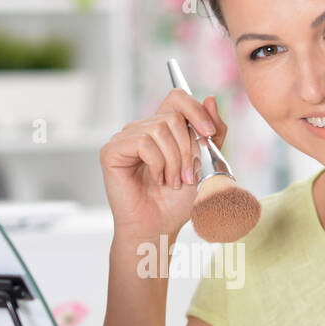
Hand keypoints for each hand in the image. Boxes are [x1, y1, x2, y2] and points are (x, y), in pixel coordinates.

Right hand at [99, 88, 227, 241]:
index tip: (209, 133)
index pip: (177, 97)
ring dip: (173, 160)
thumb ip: (213, 132)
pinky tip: (156, 180)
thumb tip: (211, 100)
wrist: (159, 228)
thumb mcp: (206, 163)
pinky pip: (142, 142)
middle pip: (173, 116)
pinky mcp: (112, 151)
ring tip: (173, 181)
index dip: (195, 109)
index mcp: (163, 128)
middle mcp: (143, 129)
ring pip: (159, 129)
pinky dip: (156, 163)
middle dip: (188, 148)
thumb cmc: (178, 201)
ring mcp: (125, 138)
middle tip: (188, 175)